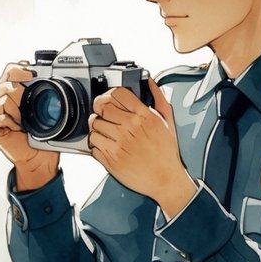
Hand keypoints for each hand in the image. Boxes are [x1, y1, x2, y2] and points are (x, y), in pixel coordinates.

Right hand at [0, 63, 59, 191]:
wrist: (37, 157)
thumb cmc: (40, 133)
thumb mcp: (43, 108)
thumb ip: (40, 91)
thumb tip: (49, 73)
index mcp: (10, 90)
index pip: (10, 70)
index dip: (20, 69)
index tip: (33, 75)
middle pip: (5, 82)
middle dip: (20, 92)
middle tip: (29, 104)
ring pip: (3, 98)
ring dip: (17, 109)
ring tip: (23, 120)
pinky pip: (0, 116)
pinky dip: (12, 122)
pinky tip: (17, 128)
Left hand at [88, 78, 196, 217]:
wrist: (165, 179)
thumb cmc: (166, 153)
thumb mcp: (167, 121)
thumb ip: (158, 98)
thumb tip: (150, 82)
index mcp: (144, 116)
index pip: (117, 93)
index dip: (110, 94)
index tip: (110, 99)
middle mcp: (130, 128)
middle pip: (102, 106)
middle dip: (100, 108)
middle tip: (102, 113)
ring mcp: (119, 143)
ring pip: (94, 125)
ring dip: (97, 126)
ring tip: (105, 131)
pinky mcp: (111, 159)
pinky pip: (93, 144)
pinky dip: (96, 144)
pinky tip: (105, 144)